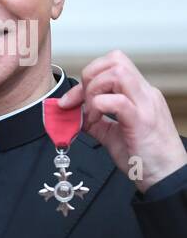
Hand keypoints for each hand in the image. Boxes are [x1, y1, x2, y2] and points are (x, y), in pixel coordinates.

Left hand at [57, 51, 186, 192]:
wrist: (165, 177)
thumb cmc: (144, 157)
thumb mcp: (113, 135)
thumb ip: (95, 122)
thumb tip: (74, 115)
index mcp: (139, 94)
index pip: (113, 64)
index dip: (88, 76)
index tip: (72, 100)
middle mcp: (144, 94)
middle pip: (115, 60)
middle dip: (88, 76)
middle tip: (80, 102)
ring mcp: (145, 105)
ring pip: (117, 73)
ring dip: (93, 90)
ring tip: (90, 112)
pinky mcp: (141, 121)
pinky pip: (116, 101)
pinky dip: (97, 107)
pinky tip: (94, 121)